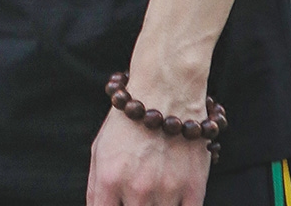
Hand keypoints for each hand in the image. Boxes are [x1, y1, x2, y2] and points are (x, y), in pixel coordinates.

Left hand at [87, 106, 210, 205]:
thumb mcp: (99, 149)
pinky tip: (171, 198)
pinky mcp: (194, 189)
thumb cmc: (129, 122)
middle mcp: (137, 189)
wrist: (165, 95)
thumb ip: (95, 187)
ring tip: (153, 187)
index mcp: (110, 178)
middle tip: (136, 196)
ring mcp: (167, 191)